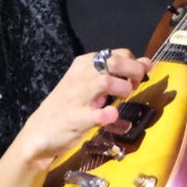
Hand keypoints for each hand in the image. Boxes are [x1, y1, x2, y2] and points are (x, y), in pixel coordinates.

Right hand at [15, 50, 151, 169]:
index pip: (117, 54)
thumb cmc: (67, 106)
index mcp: (83, 65)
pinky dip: (107, 115)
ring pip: (105, 81)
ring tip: (124, 99)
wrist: (39, 132)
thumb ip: (115, 75)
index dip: (134, 64)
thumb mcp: (89, 85)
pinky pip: (94, 114)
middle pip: (113, 62)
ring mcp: (76, 98)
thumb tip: (147, 64)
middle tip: (135, 86)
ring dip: (123, 89)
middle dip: (133, 72)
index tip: (137, 78)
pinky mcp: (75, 120)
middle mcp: (79, 76)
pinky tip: (113, 116)